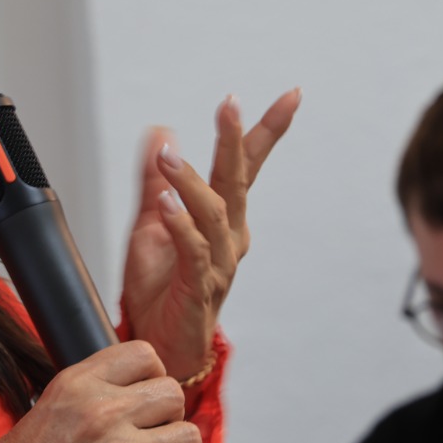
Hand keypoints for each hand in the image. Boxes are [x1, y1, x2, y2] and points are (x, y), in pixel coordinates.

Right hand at [0, 342, 215, 442]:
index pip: (144, 354)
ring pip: (188, 434)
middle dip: (166, 409)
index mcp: (79, 385)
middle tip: (151, 425)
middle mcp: (104, 414)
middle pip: (172, 392)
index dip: (151, 372)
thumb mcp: (49, 401)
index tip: (145, 389)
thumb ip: (92, 385)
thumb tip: (135, 379)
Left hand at [121, 90, 300, 380]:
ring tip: (167, 156)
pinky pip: (195, 252)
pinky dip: (182, 227)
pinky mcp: (201, 288)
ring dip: (190, 182)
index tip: (292, 95)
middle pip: (237, 182)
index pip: (247, 168)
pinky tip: (166, 205)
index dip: (267, 130)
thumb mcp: (151, 224)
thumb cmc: (160, 290)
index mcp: (223, 220)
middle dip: (235, 141)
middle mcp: (230, 238)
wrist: (159, 348)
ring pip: (213, 215)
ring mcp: (219, 264)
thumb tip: (162, 131)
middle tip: (230, 104)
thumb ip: (156, 181)